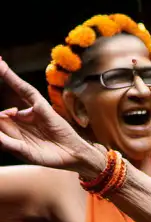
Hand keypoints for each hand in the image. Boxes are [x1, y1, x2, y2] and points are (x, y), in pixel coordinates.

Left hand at [0, 58, 100, 172]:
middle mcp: (21, 118)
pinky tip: (1, 65)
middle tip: (3, 89)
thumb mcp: (24, 152)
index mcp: (14, 130)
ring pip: (14, 89)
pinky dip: (11, 77)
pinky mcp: (41, 105)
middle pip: (3, 103)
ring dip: (3, 73)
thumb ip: (8, 142)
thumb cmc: (50, 156)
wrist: (73, 156)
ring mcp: (31, 110)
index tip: (1, 113)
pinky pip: (25, 89)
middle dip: (0, 98)